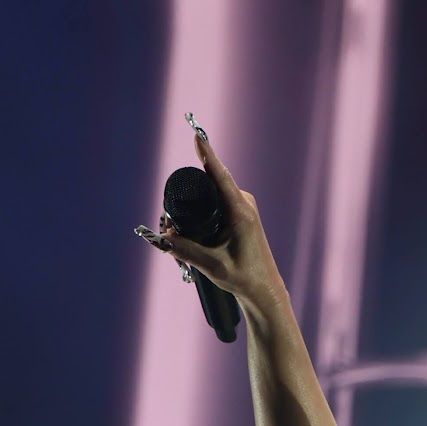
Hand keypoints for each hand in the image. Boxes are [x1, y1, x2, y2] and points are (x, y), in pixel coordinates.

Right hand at [134, 122, 287, 312]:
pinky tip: (193, 235)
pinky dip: (201, 213)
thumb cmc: (244, 278)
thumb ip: (186, 250)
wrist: (264, 290)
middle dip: (186, 198)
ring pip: (211, 194)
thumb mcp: (212, 266)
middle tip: (172, 230)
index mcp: (241, 212)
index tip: (196, 134)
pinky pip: (216, 201)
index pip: (219, 175)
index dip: (206, 154)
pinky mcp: (239, 212)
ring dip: (193, 209)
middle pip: (208, 184)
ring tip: (184, 241)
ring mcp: (243, 206)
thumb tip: (162, 236)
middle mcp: (243, 203)